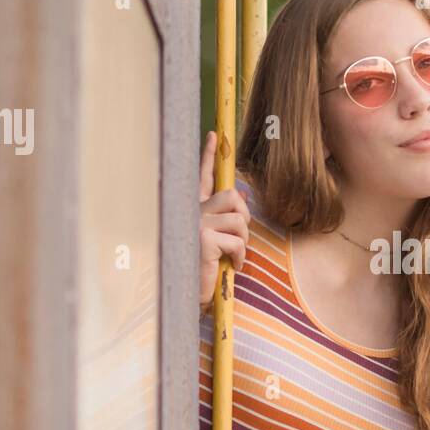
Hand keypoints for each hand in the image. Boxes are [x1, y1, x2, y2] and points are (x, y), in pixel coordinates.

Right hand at [200, 130, 250, 308]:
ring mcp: (196, 224)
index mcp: (193, 210)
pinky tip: (231, 266)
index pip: (203, 177)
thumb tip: (243, 201)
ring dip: (244, 241)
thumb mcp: (214, 243)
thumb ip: (224, 222)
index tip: (214, 134)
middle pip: (232, 196)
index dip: (208, 155)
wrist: (184, 295)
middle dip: (245, 216)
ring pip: (239, 220)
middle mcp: (192, 213)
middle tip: (240, 238)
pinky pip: (237, 242)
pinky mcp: (203, 240)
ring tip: (234, 256)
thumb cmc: (199, 270)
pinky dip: (240, 256)